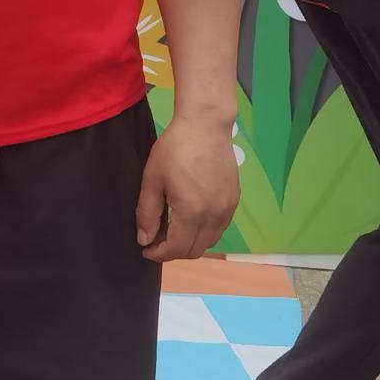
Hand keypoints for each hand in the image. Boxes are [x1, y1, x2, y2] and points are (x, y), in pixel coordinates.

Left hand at [136, 114, 238, 261]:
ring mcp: (228, 209)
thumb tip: (145, 240)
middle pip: (195, 250)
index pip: (177, 248)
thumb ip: (148, 213)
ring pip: (209, 241)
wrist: (206, 126)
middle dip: (173, 252)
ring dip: (190, 243)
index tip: (145, 250)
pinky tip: (190, 219)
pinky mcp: (234, 200)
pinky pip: (219, 228)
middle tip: (156, 241)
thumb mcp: (153, 179)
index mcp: (192, 211)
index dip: (159, 254)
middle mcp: (214, 216)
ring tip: (172, 231)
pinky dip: (204, 232)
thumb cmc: (174, 148)